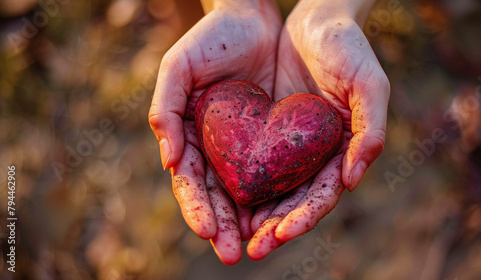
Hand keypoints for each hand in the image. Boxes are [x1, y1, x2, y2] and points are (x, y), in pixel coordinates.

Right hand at [148, 0, 281, 263]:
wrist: (251, 17)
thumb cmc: (210, 39)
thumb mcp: (178, 67)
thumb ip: (164, 108)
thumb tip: (169, 161)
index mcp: (189, 137)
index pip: (191, 182)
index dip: (197, 208)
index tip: (206, 231)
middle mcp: (216, 148)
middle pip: (219, 196)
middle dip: (224, 227)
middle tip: (234, 254)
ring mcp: (245, 146)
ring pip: (248, 192)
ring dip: (253, 222)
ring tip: (260, 246)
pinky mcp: (273, 138)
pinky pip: (277, 172)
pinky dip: (279, 195)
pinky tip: (284, 215)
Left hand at [246, 0, 389, 259]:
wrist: (316, 20)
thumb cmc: (349, 49)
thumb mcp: (369, 85)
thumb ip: (370, 131)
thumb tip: (354, 180)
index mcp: (342, 151)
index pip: (322, 195)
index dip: (304, 217)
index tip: (281, 234)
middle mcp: (314, 154)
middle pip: (293, 201)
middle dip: (273, 228)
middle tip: (251, 250)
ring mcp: (289, 145)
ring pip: (269, 188)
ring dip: (252, 214)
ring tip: (231, 235)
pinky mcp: (266, 130)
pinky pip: (250, 160)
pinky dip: (239, 182)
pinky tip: (222, 198)